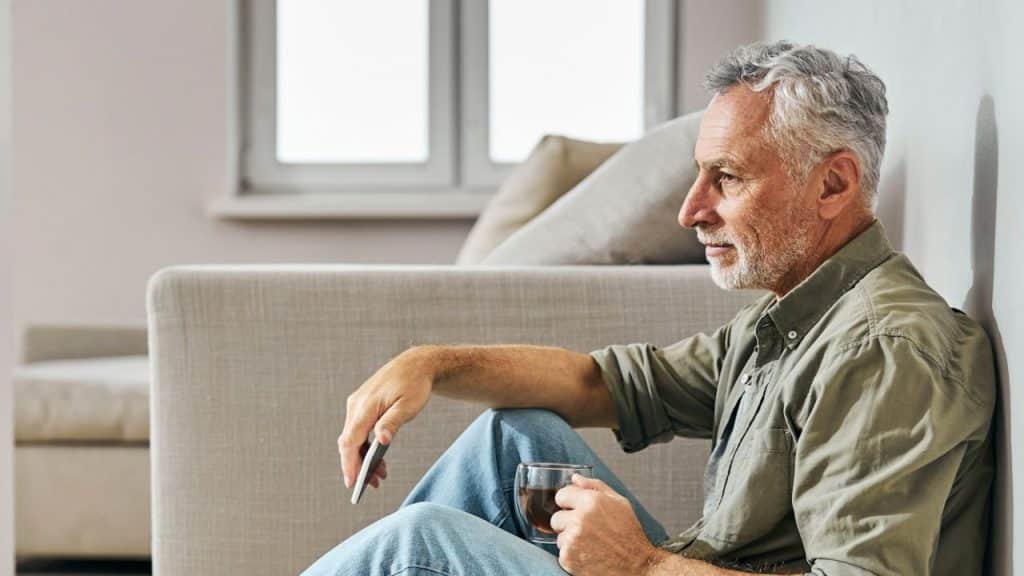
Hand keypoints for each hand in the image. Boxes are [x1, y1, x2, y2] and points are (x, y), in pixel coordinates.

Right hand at [338, 347, 435, 488]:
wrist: (416, 364)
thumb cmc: (415, 384)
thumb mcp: (408, 405)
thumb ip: (392, 423)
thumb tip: (381, 442)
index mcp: (365, 406)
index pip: (351, 440)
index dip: (349, 463)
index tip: (352, 484)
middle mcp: (356, 405)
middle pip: (349, 442)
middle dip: (357, 466)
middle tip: (373, 485)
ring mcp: (357, 405)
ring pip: (353, 438)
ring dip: (363, 458)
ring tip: (380, 476)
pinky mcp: (361, 406)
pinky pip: (358, 431)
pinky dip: (366, 447)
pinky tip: (379, 460)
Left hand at [550, 474, 662, 574]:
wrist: (636, 565)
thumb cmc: (628, 533)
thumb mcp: (619, 503)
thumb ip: (595, 486)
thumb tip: (575, 478)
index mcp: (591, 502)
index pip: (561, 495)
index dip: (569, 503)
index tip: (575, 510)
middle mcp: (579, 519)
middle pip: (556, 518)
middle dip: (567, 523)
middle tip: (586, 530)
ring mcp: (572, 540)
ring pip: (559, 537)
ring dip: (570, 540)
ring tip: (590, 544)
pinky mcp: (569, 558)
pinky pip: (562, 553)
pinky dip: (572, 555)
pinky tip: (588, 554)